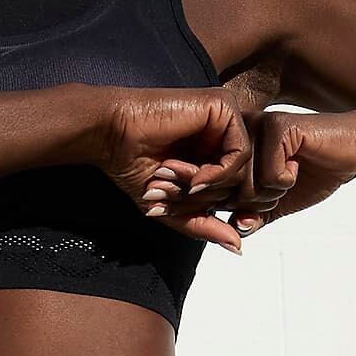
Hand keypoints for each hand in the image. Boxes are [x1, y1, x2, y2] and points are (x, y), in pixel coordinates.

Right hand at [85, 88, 253, 250]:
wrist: (111, 134)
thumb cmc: (134, 164)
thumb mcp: (173, 207)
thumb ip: (205, 225)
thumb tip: (238, 248)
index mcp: (214, 151)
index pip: (234, 190)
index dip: (206, 207)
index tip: (173, 202)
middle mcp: (223, 133)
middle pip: (240, 182)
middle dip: (205, 198)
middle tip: (171, 189)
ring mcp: (226, 119)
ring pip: (244, 171)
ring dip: (208, 187)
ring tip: (177, 179)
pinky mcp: (224, 107)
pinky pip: (241, 153)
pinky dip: (218, 173)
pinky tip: (194, 175)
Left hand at [138, 107, 355, 242]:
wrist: (354, 152)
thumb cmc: (317, 174)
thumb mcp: (279, 204)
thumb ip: (254, 216)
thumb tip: (230, 232)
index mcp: (234, 152)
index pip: (210, 185)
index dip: (199, 205)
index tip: (180, 213)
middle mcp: (239, 136)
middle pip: (224, 188)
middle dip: (248, 204)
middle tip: (276, 190)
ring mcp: (256, 128)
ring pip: (245, 184)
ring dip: (271, 194)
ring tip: (291, 177)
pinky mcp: (277, 125)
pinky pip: (269, 173)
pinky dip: (285, 179)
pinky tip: (298, 165)